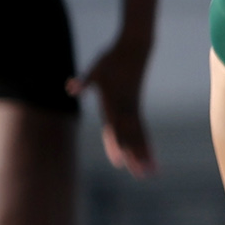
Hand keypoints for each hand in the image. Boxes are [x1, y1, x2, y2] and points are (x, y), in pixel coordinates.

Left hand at [69, 39, 155, 176]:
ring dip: (145, 155)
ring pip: (140, 136)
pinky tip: (151, 157)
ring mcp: (133, 109)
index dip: (116, 146)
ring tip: (152, 173)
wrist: (135, 48)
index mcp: (114, 103)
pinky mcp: (136, 107)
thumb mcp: (96, 68)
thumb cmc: (113, 58)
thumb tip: (71, 88)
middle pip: (131, 137)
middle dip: (135, 157)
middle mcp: (126, 109)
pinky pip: (142, 130)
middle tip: (140, 175)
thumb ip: (85, 80)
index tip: (119, 162)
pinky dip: (146, 144)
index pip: (114, 128)